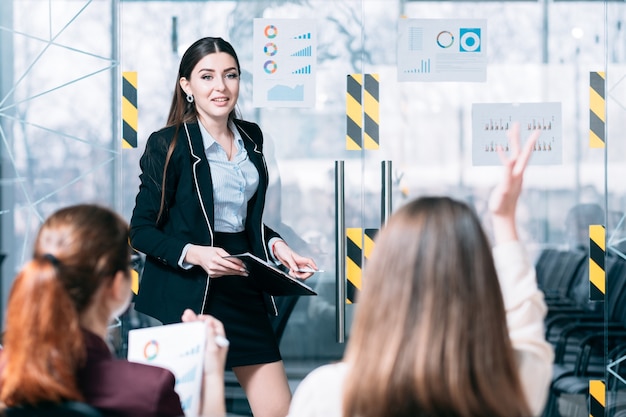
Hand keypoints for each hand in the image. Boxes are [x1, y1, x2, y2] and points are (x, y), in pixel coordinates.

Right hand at [181, 309, 227, 374]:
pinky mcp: (199, 352)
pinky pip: (194, 340)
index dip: (207, 319)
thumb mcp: (212, 349)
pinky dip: (189, 334)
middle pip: (205, 327)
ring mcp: (206, 347)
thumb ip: (210, 335)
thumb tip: (209, 322)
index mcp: (220, 340)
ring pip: (198, 333)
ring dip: (191, 325)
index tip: (199, 317)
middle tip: (187, 314)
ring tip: (184, 318)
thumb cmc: (213, 368)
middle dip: (195, 320)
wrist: (208, 383)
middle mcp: (213, 343)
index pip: (215, 324)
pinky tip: (184, 331)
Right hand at [185, 245, 247, 277]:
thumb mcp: (219, 249)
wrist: (198, 256)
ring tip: (242, 273)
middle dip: (238, 271)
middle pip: (228, 270)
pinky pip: (222, 274)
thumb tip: (236, 261)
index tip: (243, 267)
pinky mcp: (211, 275)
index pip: (229, 264)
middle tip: (245, 272)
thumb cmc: (209, 251)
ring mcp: (212, 272)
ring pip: (226, 273)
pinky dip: (228, 273)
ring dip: (234, 273)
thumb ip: (228, 255)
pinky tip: (233, 272)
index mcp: (215, 258)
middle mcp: (213, 266)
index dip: (237, 266)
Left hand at [272, 240, 317, 279]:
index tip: (317, 269)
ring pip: (302, 275)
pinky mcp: (294, 269)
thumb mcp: (287, 256)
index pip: (309, 261)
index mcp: (300, 259)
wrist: (278, 251)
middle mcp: (301, 263)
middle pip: (308, 271)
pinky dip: (293, 275)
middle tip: (296, 274)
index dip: (314, 265)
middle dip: (303, 276)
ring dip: (297, 276)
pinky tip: (290, 271)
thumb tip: (297, 270)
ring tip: (291, 271)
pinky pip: (297, 275)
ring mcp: (298, 267)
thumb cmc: (283, 251)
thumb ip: (292, 263)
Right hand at [488, 122, 538, 242]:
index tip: (536, 130)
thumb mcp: (504, 189)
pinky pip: (507, 162)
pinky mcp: (508, 179)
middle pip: (520, 152)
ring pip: (514, 156)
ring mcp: (513, 176)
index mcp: (517, 174)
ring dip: (512, 144)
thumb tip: (510, 160)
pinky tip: (500, 151)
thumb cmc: (502, 205)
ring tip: (509, 132)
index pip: (524, 155)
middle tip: (516, 124)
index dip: (529, 142)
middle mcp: (517, 173)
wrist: (503, 217)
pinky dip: (503, 154)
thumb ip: (507, 174)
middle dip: (518, 137)